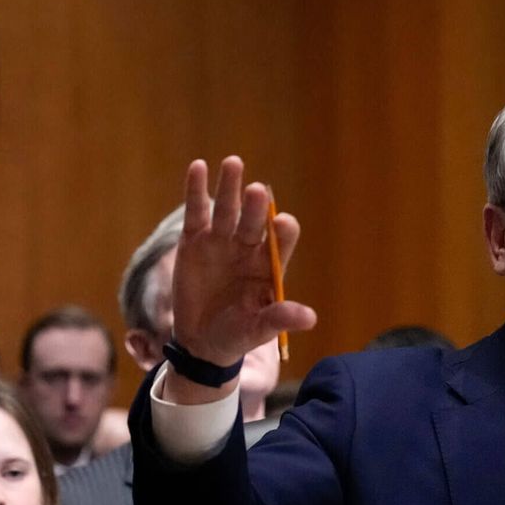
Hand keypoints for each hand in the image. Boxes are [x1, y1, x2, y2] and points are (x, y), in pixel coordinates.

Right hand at [172, 156, 316, 367]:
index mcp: (270, 265)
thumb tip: (310, 318)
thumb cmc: (237, 335)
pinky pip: (196, 212)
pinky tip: (197, 167)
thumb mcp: (258, 330)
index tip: (281, 224)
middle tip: (257, 190)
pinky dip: (196, 190)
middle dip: (255, 206)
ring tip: (233, 163)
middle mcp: (249, 247)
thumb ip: (280, 319)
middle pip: (254, 219)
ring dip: (230, 187)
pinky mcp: (195, 240)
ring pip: (227, 209)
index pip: (282, 240)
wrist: (202, 341)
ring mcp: (222, 241)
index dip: (283, 231)